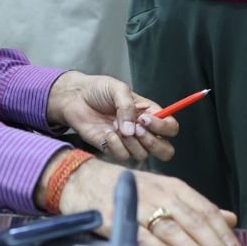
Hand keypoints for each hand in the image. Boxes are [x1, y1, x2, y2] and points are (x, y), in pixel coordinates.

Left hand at [46, 71, 175, 163]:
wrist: (75, 98)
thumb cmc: (98, 90)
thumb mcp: (117, 89)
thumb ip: (127, 106)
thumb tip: (131, 130)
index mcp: (150, 114)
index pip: (171, 128)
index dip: (162, 127)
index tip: (144, 119)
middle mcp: (143, 130)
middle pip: (165, 150)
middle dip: (153, 142)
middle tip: (136, 129)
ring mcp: (129, 142)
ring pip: (142, 155)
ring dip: (130, 142)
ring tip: (115, 126)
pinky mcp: (113, 149)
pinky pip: (122, 156)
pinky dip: (115, 145)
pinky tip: (106, 132)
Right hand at [55, 156, 246, 245]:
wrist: (81, 179)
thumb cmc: (123, 187)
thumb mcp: (163, 190)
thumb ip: (196, 206)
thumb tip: (229, 219)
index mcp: (174, 187)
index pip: (207, 210)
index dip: (224, 234)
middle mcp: (160, 194)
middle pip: (195, 220)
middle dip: (217, 245)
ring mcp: (140, 206)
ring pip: (174, 229)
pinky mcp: (120, 220)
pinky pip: (145, 238)